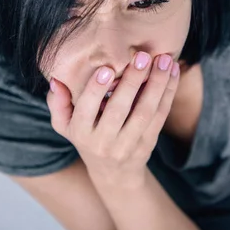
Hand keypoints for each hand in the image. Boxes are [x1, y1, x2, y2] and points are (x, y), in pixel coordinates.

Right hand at [46, 52, 179, 187]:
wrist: (114, 173)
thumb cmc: (87, 137)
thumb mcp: (65, 125)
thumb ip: (58, 102)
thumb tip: (56, 80)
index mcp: (81, 133)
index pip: (86, 110)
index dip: (96, 90)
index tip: (106, 68)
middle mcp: (104, 142)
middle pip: (119, 110)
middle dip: (132, 82)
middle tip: (142, 56)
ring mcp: (129, 144)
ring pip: (145, 113)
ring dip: (157, 84)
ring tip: (165, 60)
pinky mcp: (149, 142)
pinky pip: (160, 116)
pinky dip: (168, 93)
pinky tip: (173, 72)